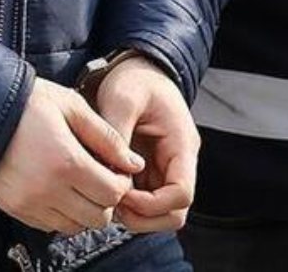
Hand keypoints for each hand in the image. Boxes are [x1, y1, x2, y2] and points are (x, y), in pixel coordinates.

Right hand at [0, 79, 145, 234]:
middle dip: (106, 199)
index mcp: (67, 161)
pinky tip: (59, 189)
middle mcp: (48, 188)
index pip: (113, 193)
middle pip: (98, 216)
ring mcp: (30, 202)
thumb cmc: (27, 102)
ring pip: (75, 226)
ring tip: (79, 183)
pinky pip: (51, 226)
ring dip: (84, 209)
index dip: (122, 183)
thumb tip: (134, 164)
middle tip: (100, 178)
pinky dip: (62, 214)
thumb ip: (107, 137)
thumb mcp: (71, 106)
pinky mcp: (16, 208)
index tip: (115, 168)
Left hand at [93, 57, 198, 232]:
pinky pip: (145, 200)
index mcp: (181, 145)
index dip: (151, 204)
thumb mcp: (123, 98)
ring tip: (106, 197)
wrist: (138, 69)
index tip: (121, 193)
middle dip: (144, 217)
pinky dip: (128, 203)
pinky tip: (105, 188)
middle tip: (112, 204)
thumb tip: (111, 170)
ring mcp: (166, 168)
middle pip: (174, 212)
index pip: (181, 194)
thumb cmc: (134, 80)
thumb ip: (117, 133)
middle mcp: (179, 162)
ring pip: (161, 212)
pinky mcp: (150, 170)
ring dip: (135, 214)